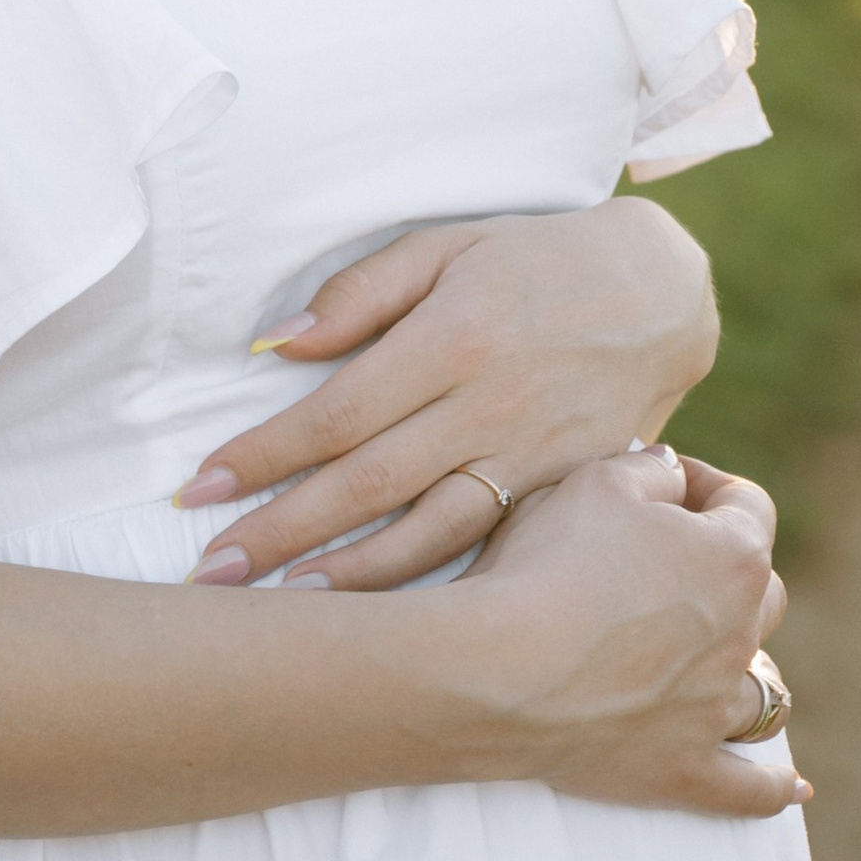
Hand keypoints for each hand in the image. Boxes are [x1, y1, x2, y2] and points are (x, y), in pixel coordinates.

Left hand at [174, 199, 717, 591]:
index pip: (336, 413)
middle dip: (281, 534)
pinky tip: (380, 614)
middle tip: (210, 574)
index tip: (199, 489)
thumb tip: (279, 346)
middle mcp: (488, 406)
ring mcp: (529, 458)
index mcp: (451, 338)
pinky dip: (428, 585)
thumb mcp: (447, 246)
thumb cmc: (535, 259)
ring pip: (425, 535)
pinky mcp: (561, 493)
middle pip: (367, 485)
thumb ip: (363, 292)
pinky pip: (485, 548)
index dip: (263, 456)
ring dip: (347, 580)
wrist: (660, 293)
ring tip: (280, 610)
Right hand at [465, 444, 807, 819]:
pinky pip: (745, 787)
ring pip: (764, 686)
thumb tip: (672, 477)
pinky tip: (792, 788)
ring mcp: (714, 709)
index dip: (704, 483)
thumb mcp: (598, 478)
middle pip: (763, 593)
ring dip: (750, 666)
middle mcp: (739, 634)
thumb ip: (650, 471)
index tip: (662, 481)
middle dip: (728, 569)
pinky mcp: (683, 770)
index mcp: (731, 558)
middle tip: (670, 561)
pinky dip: (769, 787)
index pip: (746, 505)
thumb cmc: (551, 562)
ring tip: (722, 659)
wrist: (503, 668)